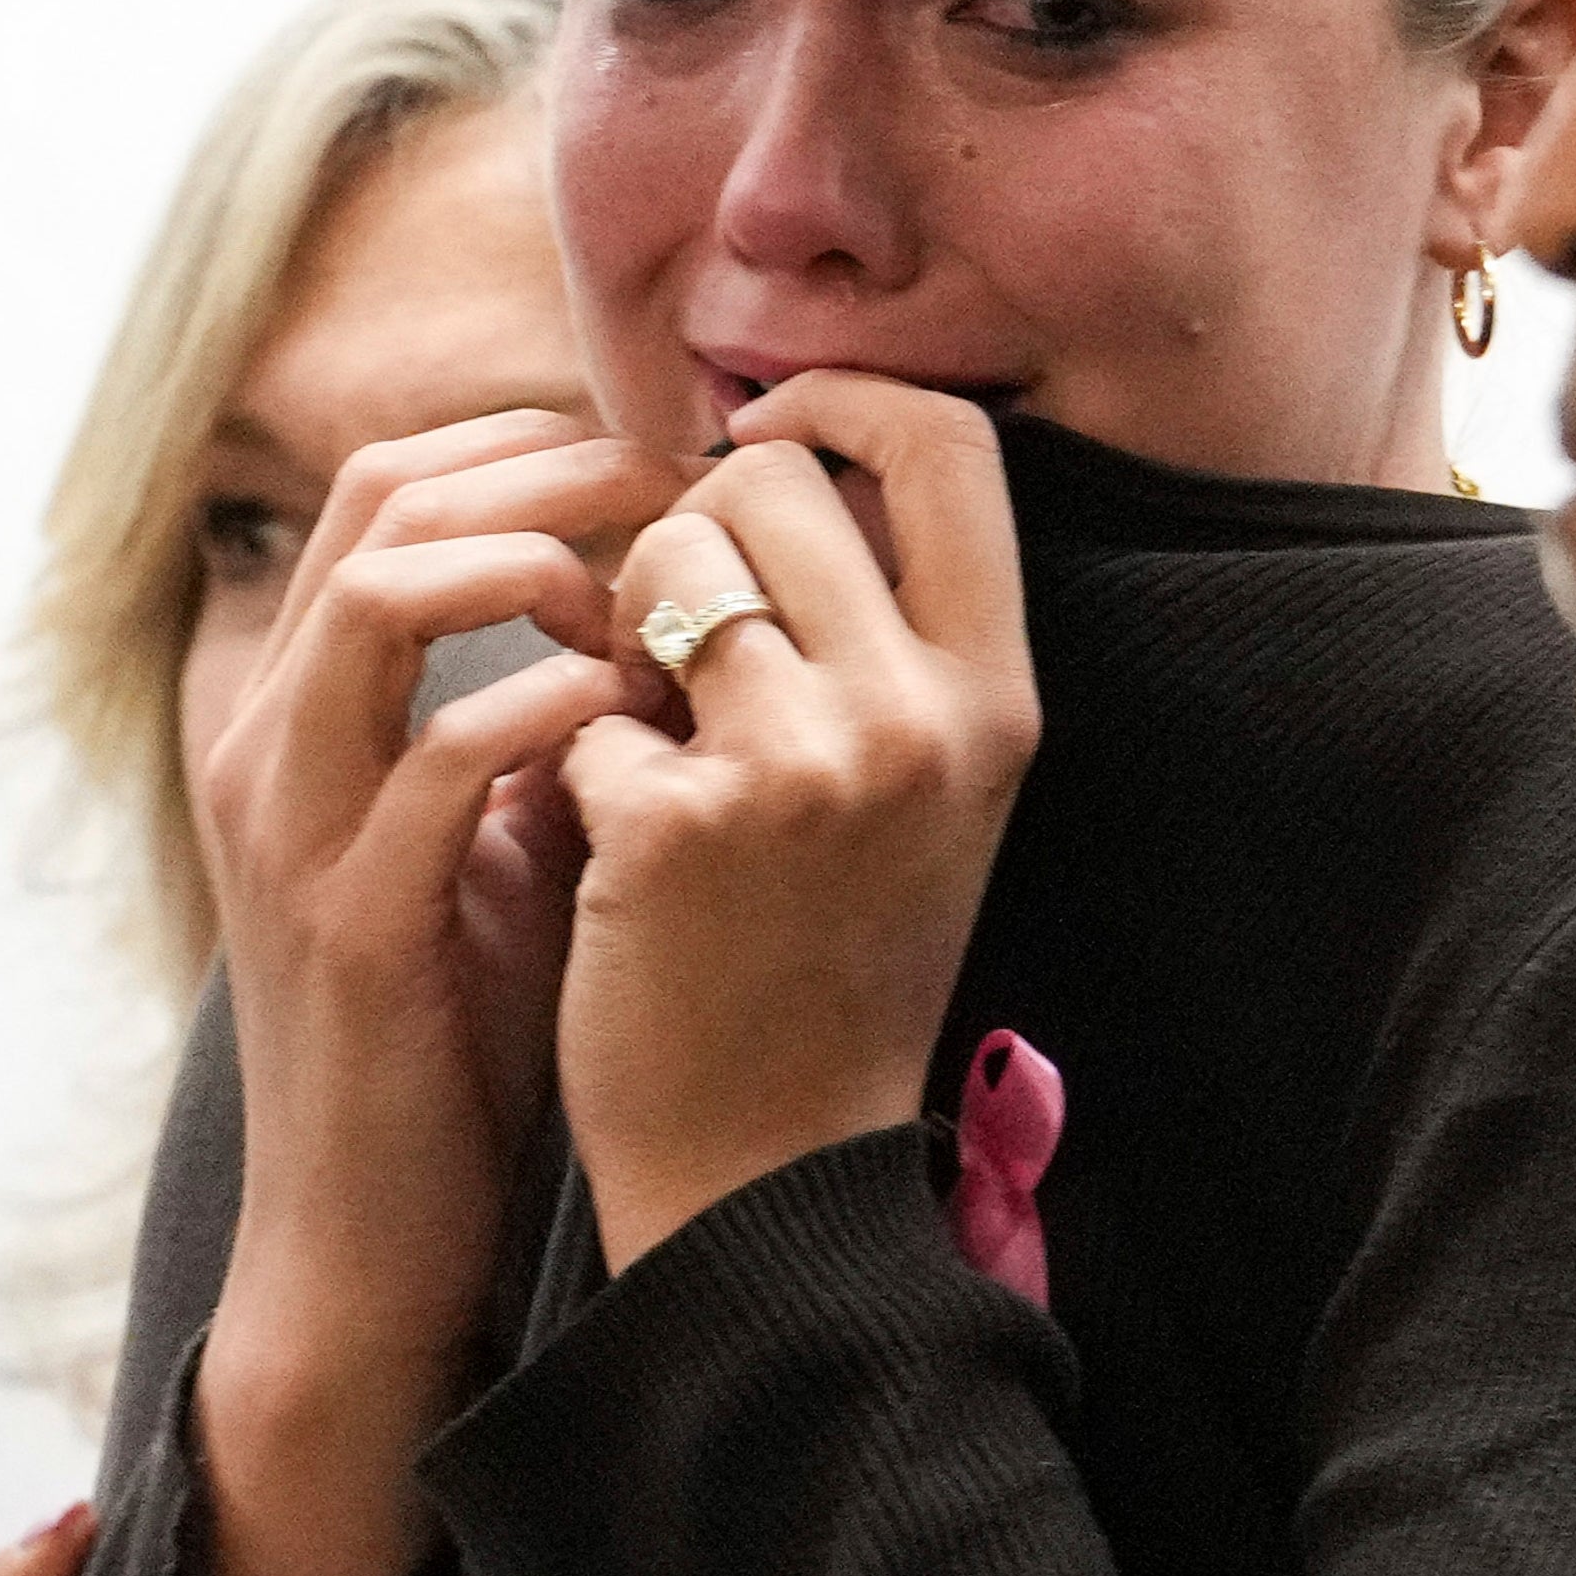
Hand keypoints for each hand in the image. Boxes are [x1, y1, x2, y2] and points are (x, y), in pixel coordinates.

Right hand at [186, 409, 697, 1575]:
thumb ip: (547, 724)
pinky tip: (632, 719)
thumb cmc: (458, 1028)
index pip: (389, 487)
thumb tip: (673, 611)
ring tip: (642, 593)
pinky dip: (545, 710)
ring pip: (375, 595)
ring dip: (530, 565)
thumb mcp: (500, 841)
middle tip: (676, 483)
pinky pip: (439, 760)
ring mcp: (295, 826)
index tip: (660, 457)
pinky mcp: (351, 921)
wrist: (373, 1236)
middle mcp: (270, 739)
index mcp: (301, 705)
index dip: (525, 445)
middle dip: (540, 469)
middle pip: (378, 502)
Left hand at [558, 374, 1038, 1272]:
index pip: (950, 445)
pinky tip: (617, 858)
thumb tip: (779, 448)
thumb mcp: (925, 785)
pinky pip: (588, 696)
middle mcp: (923, 714)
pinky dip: (578, 764)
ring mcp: (806, 764)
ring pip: (668, 557)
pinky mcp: (680, 820)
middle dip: (694, 535)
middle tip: (679, 654)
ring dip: (626, 630)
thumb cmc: (828, 959)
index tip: (766, 430)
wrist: (769, 1174)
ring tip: (649, 742)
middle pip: (775, 479)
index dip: (843, 401)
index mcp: (997, 695)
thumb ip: (888, 628)